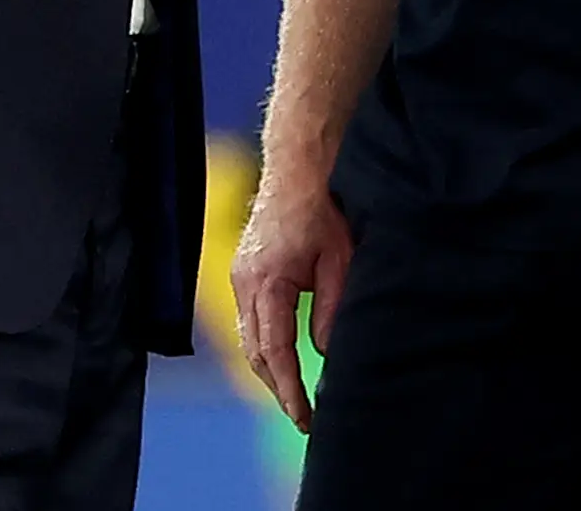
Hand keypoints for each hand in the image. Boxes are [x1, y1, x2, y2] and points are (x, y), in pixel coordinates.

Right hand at [229, 165, 354, 432]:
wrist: (300, 163)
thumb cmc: (324, 205)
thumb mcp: (340, 260)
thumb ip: (331, 309)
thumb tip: (325, 353)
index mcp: (266, 282)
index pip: (274, 352)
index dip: (289, 390)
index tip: (305, 418)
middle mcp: (244, 282)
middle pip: (255, 352)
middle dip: (277, 388)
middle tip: (304, 418)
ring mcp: (240, 276)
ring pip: (249, 339)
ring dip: (269, 370)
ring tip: (295, 398)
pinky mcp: (245, 270)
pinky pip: (249, 320)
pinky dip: (264, 345)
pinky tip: (282, 359)